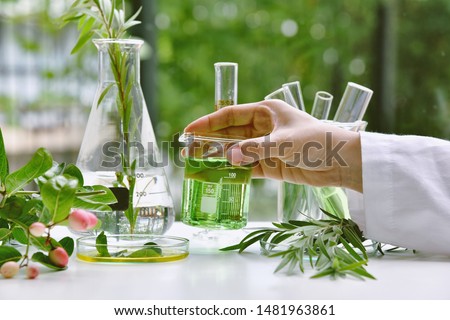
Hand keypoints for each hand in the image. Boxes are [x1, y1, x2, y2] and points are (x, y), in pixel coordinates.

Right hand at [184, 99, 362, 191]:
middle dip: (208, 141)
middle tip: (186, 150)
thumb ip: (255, 149)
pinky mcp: (271, 165)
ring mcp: (266, 147)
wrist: (343, 162)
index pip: (230, 115)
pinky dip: (233, 171)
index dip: (207, 122)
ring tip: (195, 163)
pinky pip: (247, 167)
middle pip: (229, 134)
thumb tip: (227, 157)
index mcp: (266, 112)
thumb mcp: (284, 142)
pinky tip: (217, 175)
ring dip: (218, 157)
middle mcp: (263, 128)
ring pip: (235, 151)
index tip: (188, 130)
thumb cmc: (317, 142)